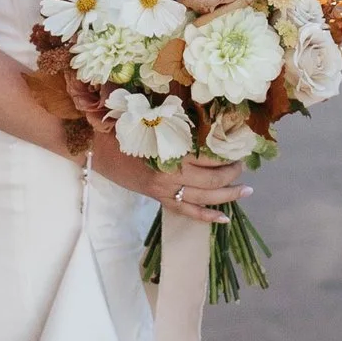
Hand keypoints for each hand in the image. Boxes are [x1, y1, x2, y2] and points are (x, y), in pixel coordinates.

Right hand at [86, 137, 251, 226]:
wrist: (95, 147)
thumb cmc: (123, 128)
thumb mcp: (153, 122)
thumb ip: (179, 126)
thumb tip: (208, 121)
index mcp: (170, 151)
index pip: (209, 157)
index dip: (228, 155)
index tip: (240, 147)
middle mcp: (170, 174)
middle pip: (212, 179)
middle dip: (232, 174)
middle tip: (243, 166)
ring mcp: (164, 190)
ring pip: (204, 198)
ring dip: (228, 195)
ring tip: (246, 190)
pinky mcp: (159, 199)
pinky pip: (187, 211)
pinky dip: (207, 216)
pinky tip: (225, 218)